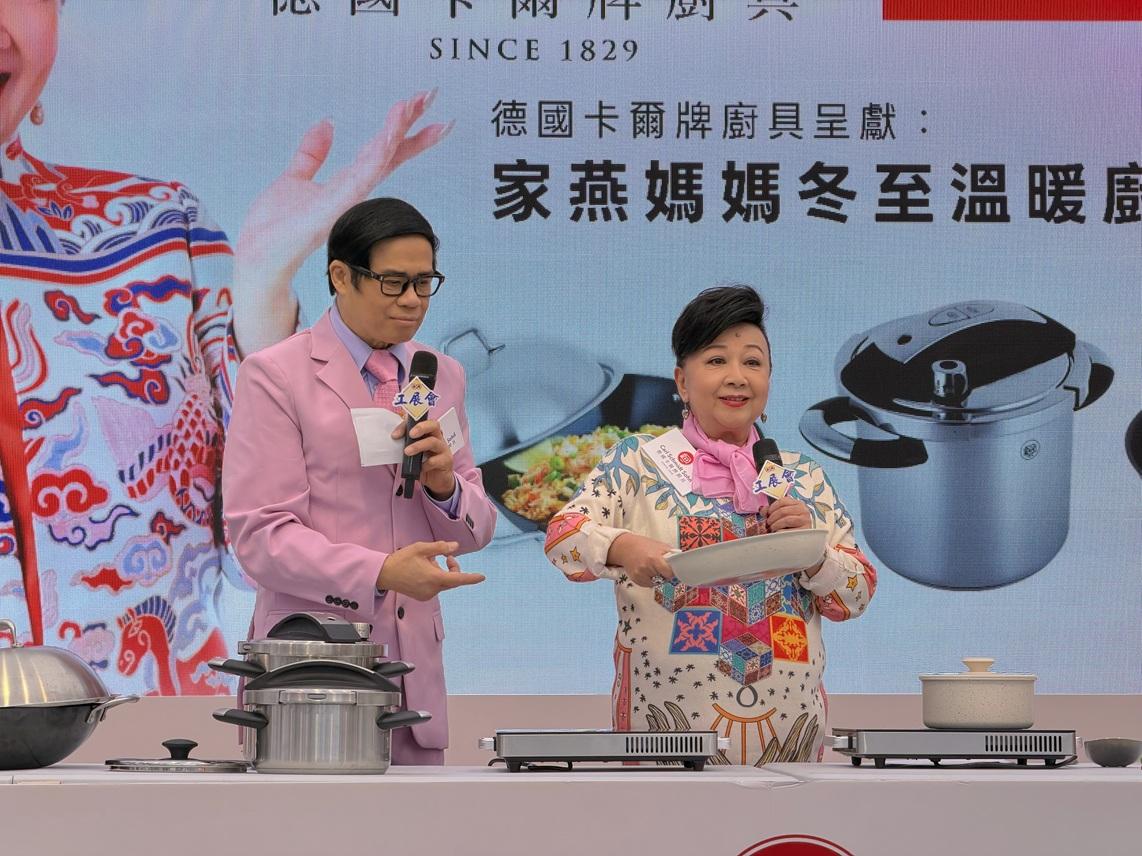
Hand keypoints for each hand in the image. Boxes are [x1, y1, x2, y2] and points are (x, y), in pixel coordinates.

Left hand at [231, 90, 450, 355]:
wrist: (260, 254)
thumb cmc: (276, 227)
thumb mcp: (294, 178)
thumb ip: (312, 153)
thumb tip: (327, 124)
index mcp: (346, 182)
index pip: (382, 151)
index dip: (402, 128)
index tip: (419, 105)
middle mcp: (353, 189)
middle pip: (390, 151)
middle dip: (412, 124)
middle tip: (431, 96)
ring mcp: (348, 197)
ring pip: (380, 156)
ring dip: (398, 128)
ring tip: (414, 103)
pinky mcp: (337, 204)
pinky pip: (363, 173)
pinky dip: (379, 152)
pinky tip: (389, 132)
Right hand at [378, 541, 484, 601]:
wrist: (384, 574)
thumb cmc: (402, 559)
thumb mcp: (421, 548)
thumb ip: (440, 547)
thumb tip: (455, 547)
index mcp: (434, 578)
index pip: (458, 578)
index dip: (471, 578)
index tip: (482, 577)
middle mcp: (433, 590)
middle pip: (452, 580)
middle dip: (453, 568)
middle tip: (446, 556)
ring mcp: (427, 595)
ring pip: (443, 583)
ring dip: (441, 572)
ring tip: (427, 562)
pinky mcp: (422, 597)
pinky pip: (435, 587)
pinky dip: (435, 578)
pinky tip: (423, 570)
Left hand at [391, 418, 455, 498]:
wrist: (438, 481)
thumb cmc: (425, 463)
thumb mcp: (414, 453)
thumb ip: (407, 445)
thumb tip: (394, 440)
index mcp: (429, 433)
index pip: (420, 421)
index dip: (407, 425)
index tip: (395, 435)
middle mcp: (438, 438)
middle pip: (433, 425)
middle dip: (421, 427)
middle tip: (410, 434)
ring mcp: (443, 449)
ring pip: (433, 442)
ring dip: (418, 446)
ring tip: (407, 452)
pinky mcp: (446, 461)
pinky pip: (435, 460)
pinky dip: (425, 464)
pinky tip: (420, 468)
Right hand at [607, 532, 674, 587]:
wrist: (626, 547)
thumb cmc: (645, 545)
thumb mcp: (660, 546)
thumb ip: (671, 554)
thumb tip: (682, 561)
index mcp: (655, 558)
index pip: (669, 573)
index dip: (671, 572)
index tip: (672, 571)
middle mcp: (647, 568)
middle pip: (663, 579)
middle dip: (664, 575)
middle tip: (661, 567)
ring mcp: (640, 575)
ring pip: (656, 583)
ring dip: (656, 578)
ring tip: (651, 568)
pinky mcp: (635, 580)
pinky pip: (648, 584)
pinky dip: (649, 580)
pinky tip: (645, 571)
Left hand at [765, 496, 811, 531]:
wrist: (802, 540)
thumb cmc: (791, 527)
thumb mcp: (783, 516)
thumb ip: (772, 511)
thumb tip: (762, 509)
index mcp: (798, 504)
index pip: (782, 501)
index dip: (772, 508)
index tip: (767, 514)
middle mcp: (804, 511)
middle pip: (783, 511)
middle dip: (772, 518)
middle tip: (767, 525)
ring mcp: (805, 521)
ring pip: (786, 520)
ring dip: (775, 525)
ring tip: (772, 530)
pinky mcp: (804, 532)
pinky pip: (788, 531)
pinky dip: (779, 533)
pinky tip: (777, 534)